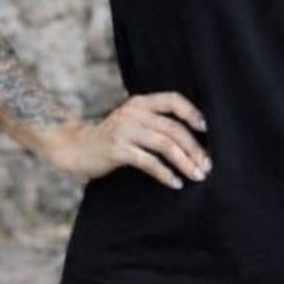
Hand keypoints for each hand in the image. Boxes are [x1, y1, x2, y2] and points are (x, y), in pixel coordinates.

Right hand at [43, 91, 211, 189]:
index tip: (206, 130)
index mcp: (140, 102)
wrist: (75, 149)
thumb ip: (155, 122)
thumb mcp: (132, 122)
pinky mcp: (117, 149)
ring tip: (197, 175)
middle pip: (173, 128)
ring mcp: (124, 130)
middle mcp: (133, 112)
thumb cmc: (112, 138)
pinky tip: (175, 183)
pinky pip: (148, 161)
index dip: (192, 113)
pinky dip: (165, 173)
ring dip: (184, 162)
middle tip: (207, 165)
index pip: (173, 100)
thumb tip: (192, 137)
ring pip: (164, 144)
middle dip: (194, 148)